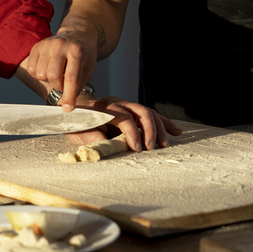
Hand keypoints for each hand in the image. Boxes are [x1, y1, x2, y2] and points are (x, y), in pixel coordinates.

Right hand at [24, 29, 96, 110]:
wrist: (78, 34)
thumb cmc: (84, 55)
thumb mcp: (88, 68)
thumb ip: (78, 85)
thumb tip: (66, 105)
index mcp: (78, 51)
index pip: (72, 77)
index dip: (69, 95)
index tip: (68, 108)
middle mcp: (61, 45)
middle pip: (53, 76)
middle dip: (58, 86)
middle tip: (64, 82)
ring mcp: (47, 44)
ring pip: (40, 74)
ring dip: (49, 80)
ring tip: (57, 73)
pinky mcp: (37, 46)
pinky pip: (31, 69)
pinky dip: (39, 74)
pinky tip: (48, 69)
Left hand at [64, 96, 181, 151]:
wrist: (76, 109)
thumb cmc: (77, 123)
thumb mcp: (78, 131)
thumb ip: (90, 138)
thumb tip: (103, 145)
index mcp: (105, 107)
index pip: (124, 117)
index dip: (131, 133)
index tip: (136, 148)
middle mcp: (118, 103)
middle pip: (140, 111)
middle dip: (149, 130)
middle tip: (151, 148)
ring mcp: (127, 105)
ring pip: (148, 112)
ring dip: (159, 128)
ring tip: (164, 145)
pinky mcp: (134, 111)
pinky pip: (152, 115)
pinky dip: (165, 123)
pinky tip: (176, 132)